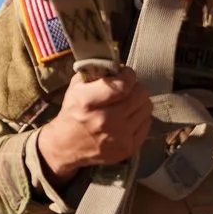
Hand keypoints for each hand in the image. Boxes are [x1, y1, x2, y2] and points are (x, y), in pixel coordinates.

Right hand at [35, 64, 151, 179]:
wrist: (66, 147)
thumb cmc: (72, 114)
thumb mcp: (76, 88)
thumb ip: (96, 72)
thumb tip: (117, 64)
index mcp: (89, 102)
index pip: (124, 83)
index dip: (129, 75)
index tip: (125, 73)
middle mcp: (105, 120)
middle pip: (140, 95)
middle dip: (135, 87)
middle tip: (127, 89)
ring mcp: (118, 137)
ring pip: (146, 108)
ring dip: (139, 102)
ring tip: (127, 104)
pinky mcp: (127, 149)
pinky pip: (146, 124)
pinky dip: (139, 118)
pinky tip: (127, 119)